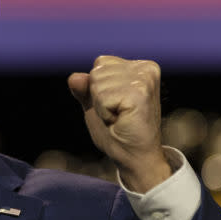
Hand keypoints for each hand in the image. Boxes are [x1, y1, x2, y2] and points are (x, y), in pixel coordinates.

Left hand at [67, 55, 171, 192]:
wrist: (134, 156)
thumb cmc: (118, 131)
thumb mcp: (96, 104)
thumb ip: (85, 88)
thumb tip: (74, 78)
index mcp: (140, 66)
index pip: (100, 62)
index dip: (98, 88)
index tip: (115, 105)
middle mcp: (146, 68)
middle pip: (97, 72)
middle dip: (99, 97)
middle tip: (117, 114)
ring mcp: (144, 80)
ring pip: (97, 83)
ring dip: (101, 106)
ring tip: (119, 118)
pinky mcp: (139, 93)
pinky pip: (102, 97)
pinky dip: (104, 113)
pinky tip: (120, 121)